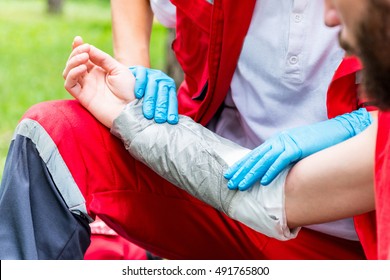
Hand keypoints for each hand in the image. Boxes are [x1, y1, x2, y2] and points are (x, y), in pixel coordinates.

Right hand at [63, 36, 134, 127]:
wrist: (131, 109)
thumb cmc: (129, 91)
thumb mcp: (118, 69)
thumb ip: (103, 58)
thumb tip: (88, 48)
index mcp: (99, 71)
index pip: (83, 57)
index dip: (78, 47)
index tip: (78, 39)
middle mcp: (90, 79)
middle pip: (74, 63)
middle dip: (75, 53)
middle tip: (84, 50)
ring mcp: (86, 88)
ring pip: (68, 72)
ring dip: (72, 62)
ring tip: (84, 58)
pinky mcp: (83, 97)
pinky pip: (69, 84)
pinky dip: (72, 74)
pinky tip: (83, 68)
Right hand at [130, 66, 177, 123]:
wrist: (134, 77)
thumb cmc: (146, 94)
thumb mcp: (156, 100)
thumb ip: (162, 108)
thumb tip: (168, 124)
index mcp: (168, 86)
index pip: (171, 99)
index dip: (172, 110)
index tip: (171, 121)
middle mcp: (161, 78)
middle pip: (163, 93)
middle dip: (161, 108)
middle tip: (159, 120)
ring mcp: (151, 73)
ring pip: (153, 86)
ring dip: (150, 101)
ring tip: (148, 113)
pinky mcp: (140, 69)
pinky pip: (142, 76)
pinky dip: (140, 85)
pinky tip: (137, 95)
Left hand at [224, 108, 372, 190]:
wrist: (337, 131)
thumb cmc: (317, 142)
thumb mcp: (296, 149)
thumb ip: (284, 157)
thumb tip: (273, 171)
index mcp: (276, 141)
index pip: (255, 155)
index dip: (241, 165)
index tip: (230, 175)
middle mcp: (278, 141)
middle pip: (255, 158)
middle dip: (241, 171)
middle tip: (229, 183)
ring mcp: (287, 143)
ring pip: (264, 161)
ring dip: (251, 174)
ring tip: (241, 186)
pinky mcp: (297, 148)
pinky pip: (281, 161)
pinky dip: (271, 171)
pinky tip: (264, 181)